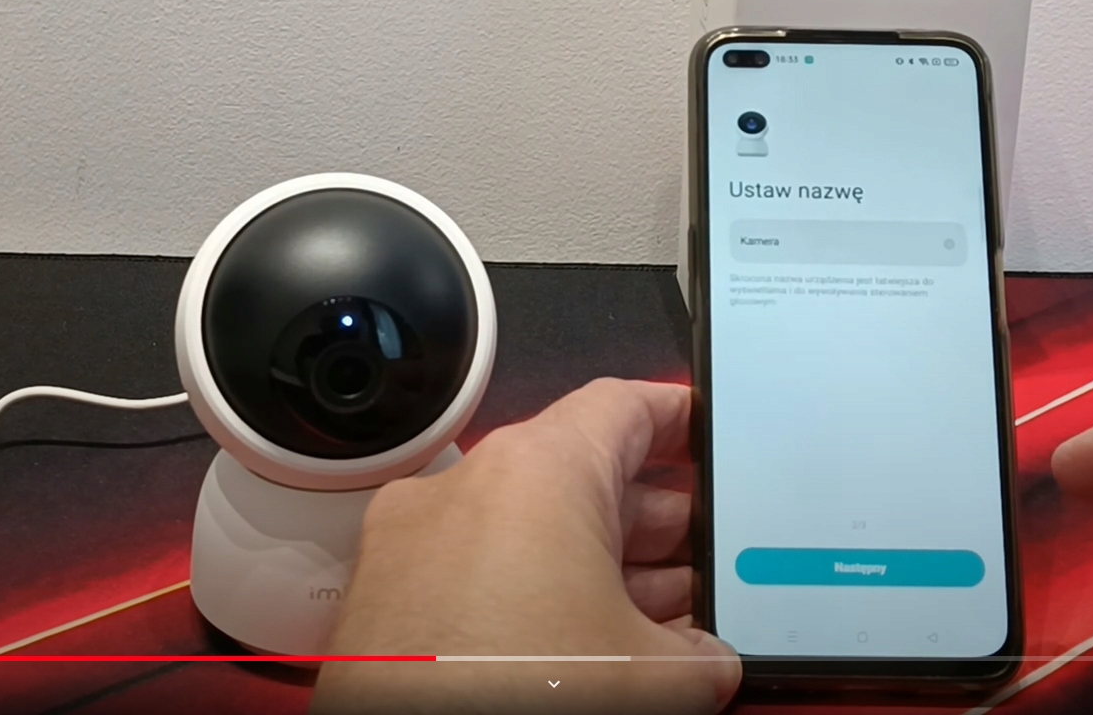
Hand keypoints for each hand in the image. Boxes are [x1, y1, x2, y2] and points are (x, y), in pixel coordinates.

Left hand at [310, 378, 741, 714]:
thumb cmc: (506, 699)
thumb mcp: (649, 678)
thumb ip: (698, 652)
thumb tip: (703, 664)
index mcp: (536, 472)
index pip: (623, 407)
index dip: (678, 418)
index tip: (704, 431)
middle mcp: (465, 490)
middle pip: (578, 477)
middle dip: (650, 522)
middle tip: (702, 559)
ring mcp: (416, 544)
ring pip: (525, 530)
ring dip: (592, 569)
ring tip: (654, 623)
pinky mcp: (388, 600)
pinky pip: (475, 573)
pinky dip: (529, 598)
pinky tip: (578, 652)